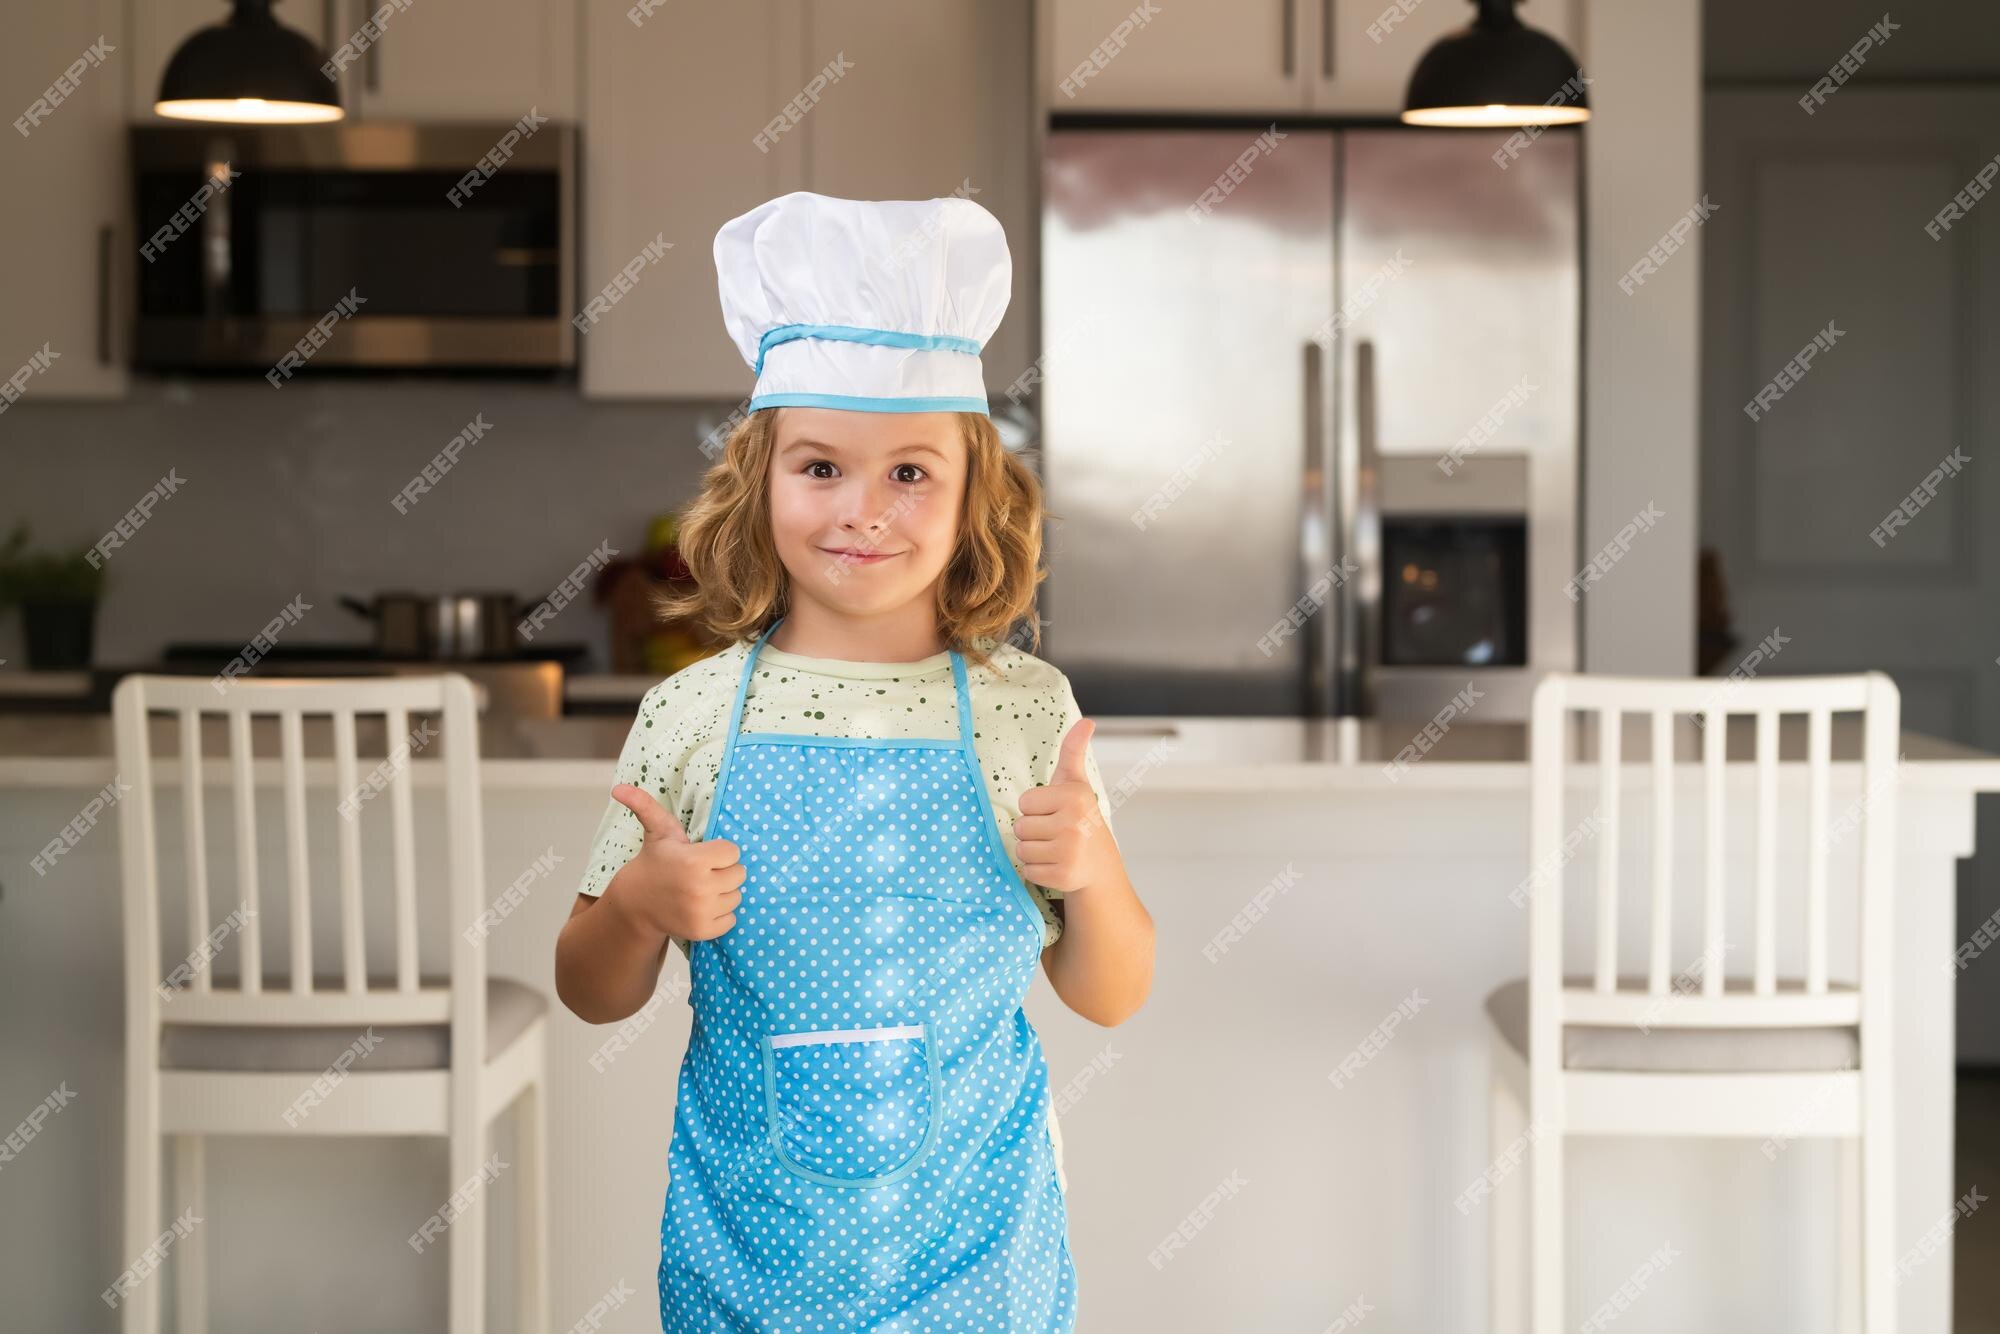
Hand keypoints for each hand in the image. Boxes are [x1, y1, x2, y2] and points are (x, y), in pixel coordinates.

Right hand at [606, 783, 745, 940]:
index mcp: (694, 860)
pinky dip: (720, 914)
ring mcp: (701, 912)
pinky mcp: (703, 931)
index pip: (734, 852)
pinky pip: (731, 919)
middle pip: (739, 874)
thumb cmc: (655, 861)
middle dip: (723, 871)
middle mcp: (700, 888)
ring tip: (700, 888)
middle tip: (702, 872)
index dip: (720, 851)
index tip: (702, 854)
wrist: (637, 903)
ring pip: (736, 897)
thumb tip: (618, 788)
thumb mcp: (656, 831)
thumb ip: (644, 805)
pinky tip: (701, 906)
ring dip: (723, 893)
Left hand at [1014, 719, 1116, 894]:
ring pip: (1022, 849)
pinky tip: (1056, 866)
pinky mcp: (1064, 876)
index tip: (1056, 814)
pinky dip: (1038, 871)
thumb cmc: (1080, 819)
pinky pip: (1028, 870)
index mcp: (1074, 796)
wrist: (1100, 867)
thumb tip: (1087, 721)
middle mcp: (1074, 823)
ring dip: (1034, 852)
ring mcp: (1070, 852)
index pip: (1024, 803)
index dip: (1035, 810)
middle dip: (1033, 832)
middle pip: (1020, 827)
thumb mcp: (1076, 784)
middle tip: (1056, 835)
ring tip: (1056, 850)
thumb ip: (1074, 751)